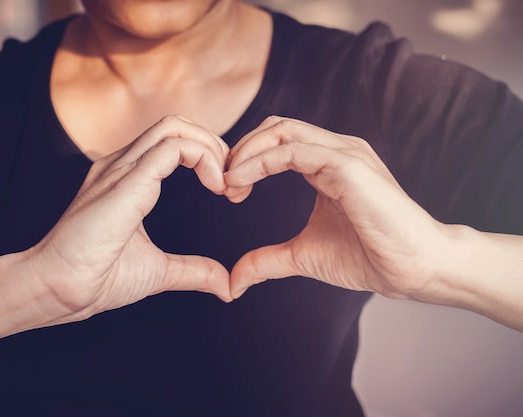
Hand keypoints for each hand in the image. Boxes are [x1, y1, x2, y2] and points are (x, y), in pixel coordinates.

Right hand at [29, 115, 231, 323]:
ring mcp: (120, 168)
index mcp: (127, 178)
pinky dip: (204, 158)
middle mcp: (122, 164)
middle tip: (233, 184)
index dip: (209, 158)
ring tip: (225, 185)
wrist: (58, 290)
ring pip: (176, 127)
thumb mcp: (158, 271)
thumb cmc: (95, 278)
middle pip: (177, 125)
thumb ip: (192, 270)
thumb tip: (224, 284)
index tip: (228, 191)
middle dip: (215, 146)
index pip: (174, 142)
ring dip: (212, 149)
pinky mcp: (125, 180)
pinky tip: (215, 187)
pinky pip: (172, 148)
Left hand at [225, 116, 456, 300]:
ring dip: (246, 152)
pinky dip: (260, 161)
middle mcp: (335, 150)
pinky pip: (293, 150)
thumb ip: (268, 260)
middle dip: (241, 150)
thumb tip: (235, 280)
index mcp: (326, 164)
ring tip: (227, 182)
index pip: (277, 142)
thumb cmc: (369, 257)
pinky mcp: (348, 165)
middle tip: (222, 183)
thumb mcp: (303, 255)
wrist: (413, 269)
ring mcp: (343, 153)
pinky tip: (240, 181)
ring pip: (281, 130)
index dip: (245, 159)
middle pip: (275, 127)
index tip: (226, 189)